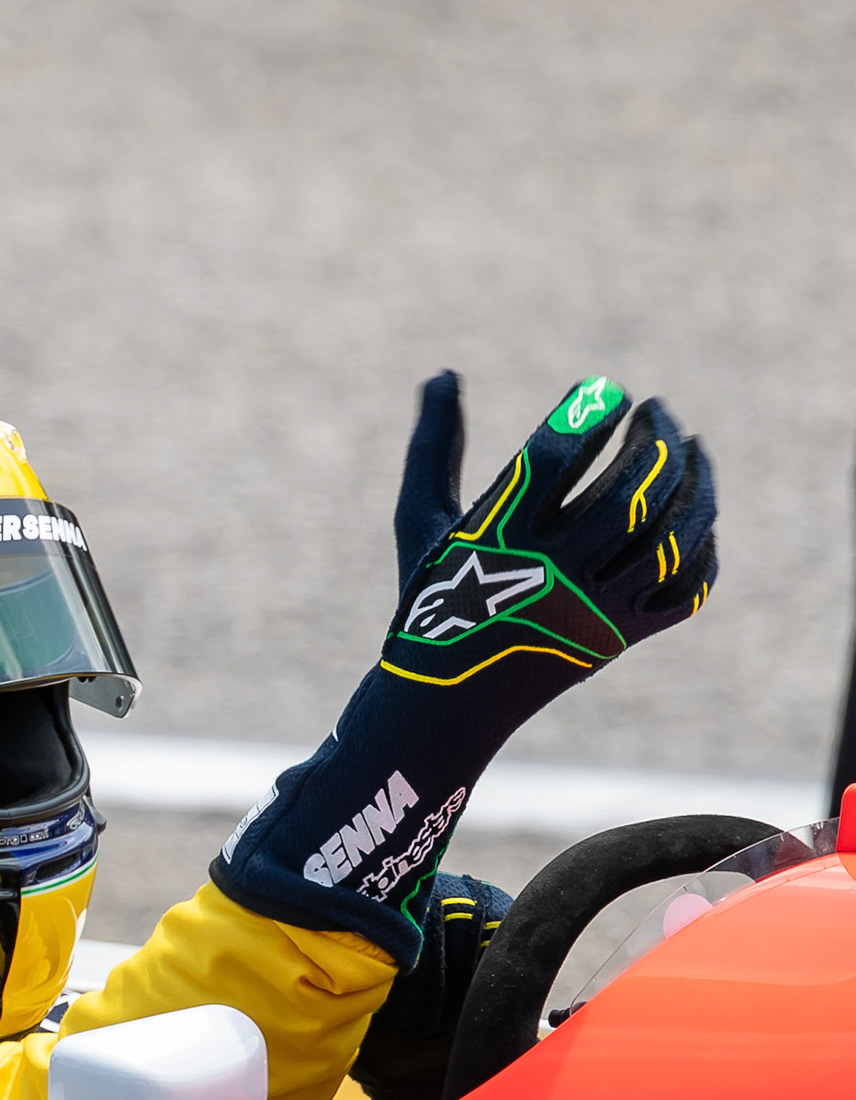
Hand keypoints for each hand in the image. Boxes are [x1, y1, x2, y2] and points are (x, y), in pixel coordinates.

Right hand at [387, 371, 715, 684]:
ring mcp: (590, 612)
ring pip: (670, 537)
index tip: (605, 391)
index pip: (553, 458)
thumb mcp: (419, 521)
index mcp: (492, 540)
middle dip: (655, 440)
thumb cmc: (429, 598)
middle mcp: (546, 576)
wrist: (445, 704)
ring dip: (695, 482)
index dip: (588, 414)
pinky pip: (688, 589)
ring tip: (693, 447)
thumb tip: (444, 374)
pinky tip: (696, 511)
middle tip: (658, 411)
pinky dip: (702, 545)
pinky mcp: (620, 640)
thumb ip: (433, 447)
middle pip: (629, 495)